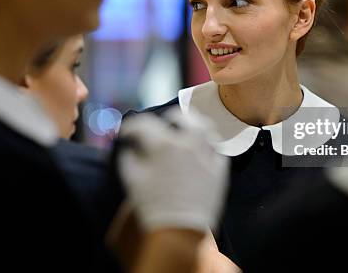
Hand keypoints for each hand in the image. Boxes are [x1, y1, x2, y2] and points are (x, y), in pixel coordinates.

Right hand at [117, 108, 228, 232]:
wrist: (178, 231)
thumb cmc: (151, 205)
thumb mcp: (131, 178)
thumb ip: (129, 155)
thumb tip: (131, 145)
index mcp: (163, 143)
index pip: (145, 123)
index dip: (132, 126)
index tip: (127, 133)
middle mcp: (187, 143)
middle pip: (183, 117)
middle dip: (171, 118)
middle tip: (165, 124)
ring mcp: (206, 155)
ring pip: (205, 129)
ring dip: (195, 126)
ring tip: (188, 132)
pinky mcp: (220, 170)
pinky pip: (217, 149)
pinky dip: (209, 145)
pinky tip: (202, 150)